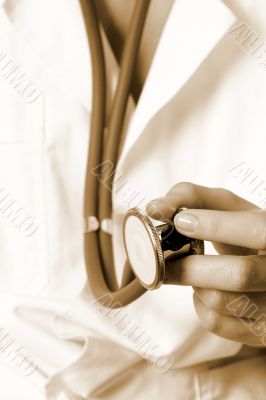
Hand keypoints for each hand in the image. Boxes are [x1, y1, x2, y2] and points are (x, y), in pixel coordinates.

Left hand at [146, 182, 265, 346]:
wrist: (262, 260)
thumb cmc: (237, 228)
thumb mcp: (223, 205)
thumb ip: (190, 197)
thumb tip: (155, 208)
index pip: (258, 231)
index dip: (218, 226)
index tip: (180, 221)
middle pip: (239, 274)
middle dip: (191, 266)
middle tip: (164, 258)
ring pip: (222, 301)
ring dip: (194, 284)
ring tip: (191, 270)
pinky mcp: (260, 330)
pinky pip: (216, 323)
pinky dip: (199, 305)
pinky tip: (203, 289)